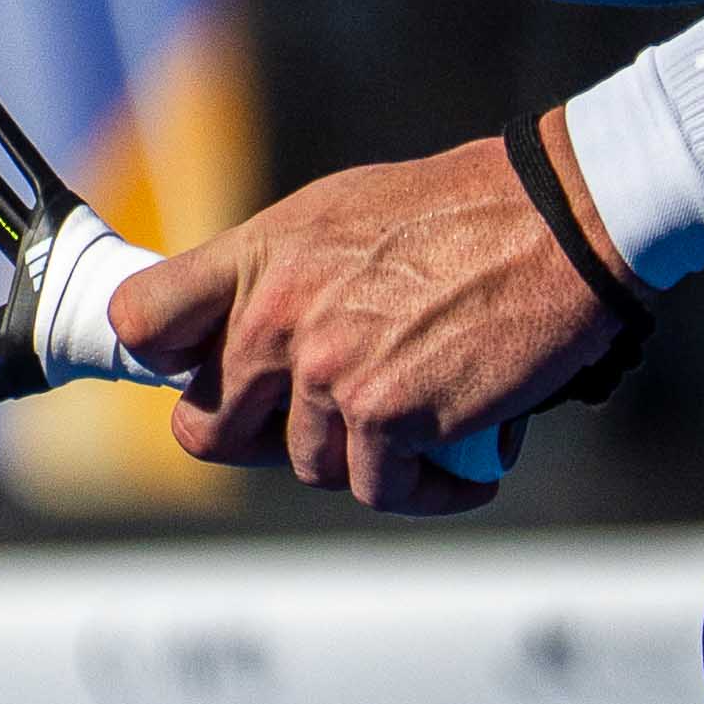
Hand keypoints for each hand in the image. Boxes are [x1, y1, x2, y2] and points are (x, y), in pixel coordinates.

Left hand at [112, 137, 633, 516]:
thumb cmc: (465, 212)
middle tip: (338, 423)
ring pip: (308, 466)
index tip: (206, 373)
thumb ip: (282, 276)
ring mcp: (325, 368)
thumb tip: (250, 332)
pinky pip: (380, 491)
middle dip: (271, 438)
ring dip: (366, 460)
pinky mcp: (384, 416)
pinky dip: (427, 488)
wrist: (559, 221)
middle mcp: (275, 314)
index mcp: (259, 255)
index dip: (168, 363)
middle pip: (210, 429)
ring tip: (426, 423)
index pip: (144, 321)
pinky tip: (466, 460)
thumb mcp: (342, 215)